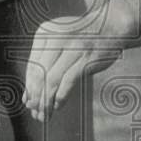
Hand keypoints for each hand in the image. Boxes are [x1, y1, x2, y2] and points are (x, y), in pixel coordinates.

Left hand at [23, 0, 134, 121]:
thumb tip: (28, 97)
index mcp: (45, 32)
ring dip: (46, 100)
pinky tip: (57, 106)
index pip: (32, 66)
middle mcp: (56, 37)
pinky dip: (61, 96)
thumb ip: (44, 65)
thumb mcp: (59, 44)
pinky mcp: (86, 57)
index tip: (28, 103)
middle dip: (36, 97)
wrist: (112, 26)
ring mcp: (73, 46)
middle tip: (35, 113)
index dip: (28, 87)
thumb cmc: (81, 38)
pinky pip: (68, 81)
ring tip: (44, 114)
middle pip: (40, 74)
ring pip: (52, 80)